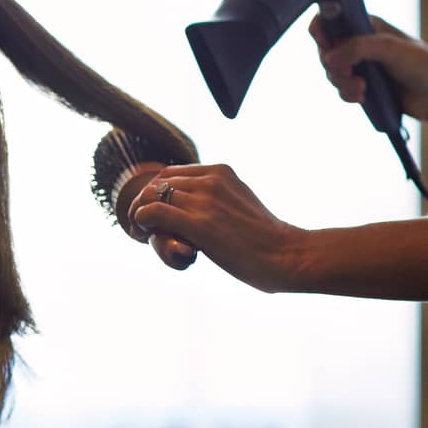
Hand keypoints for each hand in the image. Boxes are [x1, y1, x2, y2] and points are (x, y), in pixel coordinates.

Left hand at [128, 164, 309, 292]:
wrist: (287, 255)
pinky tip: (143, 234)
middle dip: (144, 201)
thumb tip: (199, 210)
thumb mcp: (240, 205)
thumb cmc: (266, 240)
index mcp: (221, 172)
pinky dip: (140, 221)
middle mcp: (211, 180)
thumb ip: (219, 199)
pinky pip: (152, 213)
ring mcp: (204, 200)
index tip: (153, 211)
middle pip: (158, 183)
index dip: (156, 192)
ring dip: (140, 214)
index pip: (172, 173)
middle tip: (141, 224)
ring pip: (151, 197)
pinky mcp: (198, 224)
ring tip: (142, 233)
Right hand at [310, 14, 427, 134]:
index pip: (332, 20)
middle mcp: (360, 44)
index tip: (325, 44)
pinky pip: (341, 90)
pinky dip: (348, 94)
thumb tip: (328, 58)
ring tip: (363, 89)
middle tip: (349, 73)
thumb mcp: (389, 48)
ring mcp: (360, 66)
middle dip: (334, 66)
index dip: (321, 30)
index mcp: (367, 26)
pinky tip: (363, 97)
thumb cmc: (422, 65)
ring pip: (332, 73)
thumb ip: (356, 48)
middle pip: (327, 51)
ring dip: (343, 84)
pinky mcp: (361, 85)